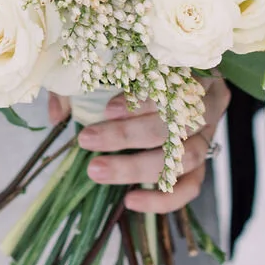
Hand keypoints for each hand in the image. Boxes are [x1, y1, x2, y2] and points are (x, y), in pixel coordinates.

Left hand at [48, 76, 230, 213]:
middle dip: (129, 136)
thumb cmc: (142, 69)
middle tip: (87, 140)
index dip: (142, 99)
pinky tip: (131, 200)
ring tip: (98, 169)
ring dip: (137, 167)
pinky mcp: (203, 162)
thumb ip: (86, 83)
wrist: (177, 81)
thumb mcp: (115, 64)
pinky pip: (190, 187)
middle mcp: (209, 101)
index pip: (173, 84)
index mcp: (194, 67)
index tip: (108, 108)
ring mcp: (209, 134)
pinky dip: (163, 198)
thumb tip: (55, 115)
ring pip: (183, 157)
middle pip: (176, 123)